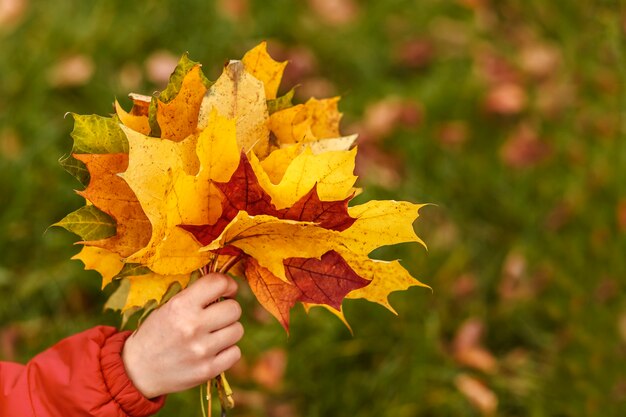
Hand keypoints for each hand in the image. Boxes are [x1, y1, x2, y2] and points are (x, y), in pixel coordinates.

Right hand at [122, 273, 242, 398]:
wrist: (138, 370)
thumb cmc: (157, 333)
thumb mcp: (169, 307)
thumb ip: (196, 296)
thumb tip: (227, 286)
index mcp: (180, 306)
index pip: (218, 283)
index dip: (228, 284)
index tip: (227, 290)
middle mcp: (192, 326)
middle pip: (234, 309)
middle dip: (229, 309)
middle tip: (217, 315)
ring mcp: (201, 350)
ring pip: (238, 330)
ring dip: (228, 330)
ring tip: (213, 333)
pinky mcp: (207, 370)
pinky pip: (235, 353)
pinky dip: (228, 351)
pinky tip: (214, 350)